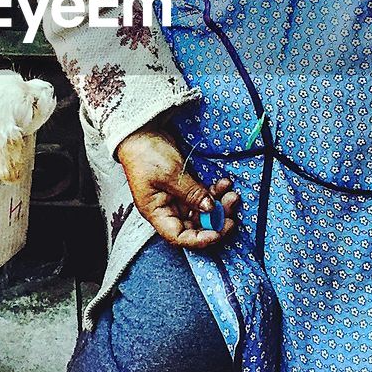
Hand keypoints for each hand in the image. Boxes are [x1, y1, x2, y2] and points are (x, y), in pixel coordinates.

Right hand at [115, 122, 238, 250]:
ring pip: (201, 211)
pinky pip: (202, 196)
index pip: (178, 237)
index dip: (199, 239)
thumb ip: (191, 193)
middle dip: (215, 219)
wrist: (141, 132)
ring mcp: (176, 198)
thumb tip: (210, 209)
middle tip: (231, 209)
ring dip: (218, 204)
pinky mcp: (184, 187)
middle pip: (194, 225)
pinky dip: (214, 192)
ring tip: (231, 193)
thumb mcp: (170, 174)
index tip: (218, 231)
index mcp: (156, 212)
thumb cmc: (146, 154)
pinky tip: (223, 184)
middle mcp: (167, 209)